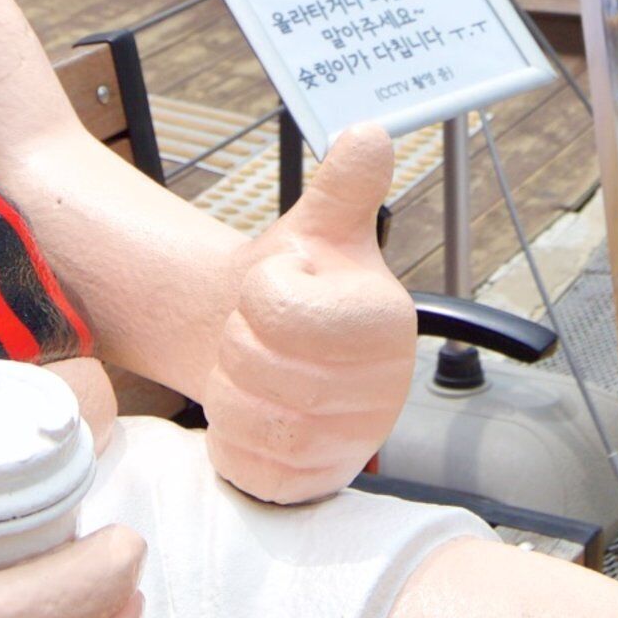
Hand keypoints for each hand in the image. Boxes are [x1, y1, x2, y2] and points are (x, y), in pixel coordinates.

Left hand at [200, 122, 416, 503]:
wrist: (277, 355)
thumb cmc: (298, 290)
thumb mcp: (315, 232)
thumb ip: (341, 186)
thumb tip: (371, 132)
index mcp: (387, 321)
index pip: (280, 308)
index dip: (258, 296)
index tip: (276, 291)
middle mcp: (384, 390)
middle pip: (259, 366)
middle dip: (238, 344)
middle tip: (257, 335)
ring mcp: (353, 444)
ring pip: (251, 417)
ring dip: (230, 389)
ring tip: (253, 371)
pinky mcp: (317, 485)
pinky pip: (248, 465)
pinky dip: (230, 439)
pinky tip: (251, 414)